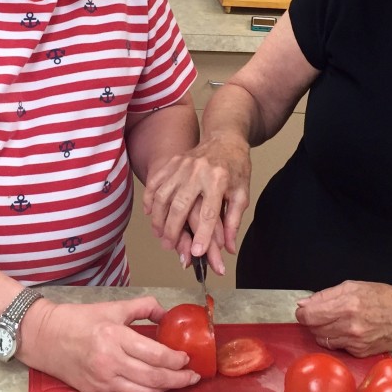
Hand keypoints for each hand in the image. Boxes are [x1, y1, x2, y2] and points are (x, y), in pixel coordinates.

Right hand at [18, 296, 200, 391]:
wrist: (45, 337)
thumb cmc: (78, 320)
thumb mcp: (113, 307)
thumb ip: (143, 307)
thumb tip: (166, 313)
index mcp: (115, 337)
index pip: (155, 355)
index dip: (176, 360)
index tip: (187, 358)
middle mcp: (110, 362)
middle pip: (154, 378)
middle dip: (178, 379)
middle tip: (192, 376)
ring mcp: (103, 380)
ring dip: (164, 390)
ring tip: (177, 383)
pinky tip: (154, 386)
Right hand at [143, 133, 251, 270]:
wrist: (225, 139)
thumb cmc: (236, 168)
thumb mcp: (242, 193)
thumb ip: (234, 221)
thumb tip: (229, 249)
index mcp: (219, 180)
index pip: (209, 213)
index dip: (203, 234)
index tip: (197, 253)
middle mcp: (199, 172)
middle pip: (180, 205)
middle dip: (173, 229)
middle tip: (169, 246)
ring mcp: (183, 165)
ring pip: (163, 195)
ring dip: (158, 217)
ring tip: (159, 234)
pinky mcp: (173, 162)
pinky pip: (155, 182)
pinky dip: (150, 198)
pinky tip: (150, 213)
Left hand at [294, 281, 391, 356]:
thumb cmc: (386, 298)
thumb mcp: (355, 286)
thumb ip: (326, 295)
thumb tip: (304, 304)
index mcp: (347, 304)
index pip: (309, 315)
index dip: (303, 312)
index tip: (305, 309)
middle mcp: (349, 325)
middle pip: (313, 328)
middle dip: (312, 321)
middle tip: (321, 314)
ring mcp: (354, 342)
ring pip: (322, 340)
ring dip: (323, 331)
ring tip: (335, 321)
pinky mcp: (359, 353)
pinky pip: (337, 347)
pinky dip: (337, 339)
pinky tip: (347, 330)